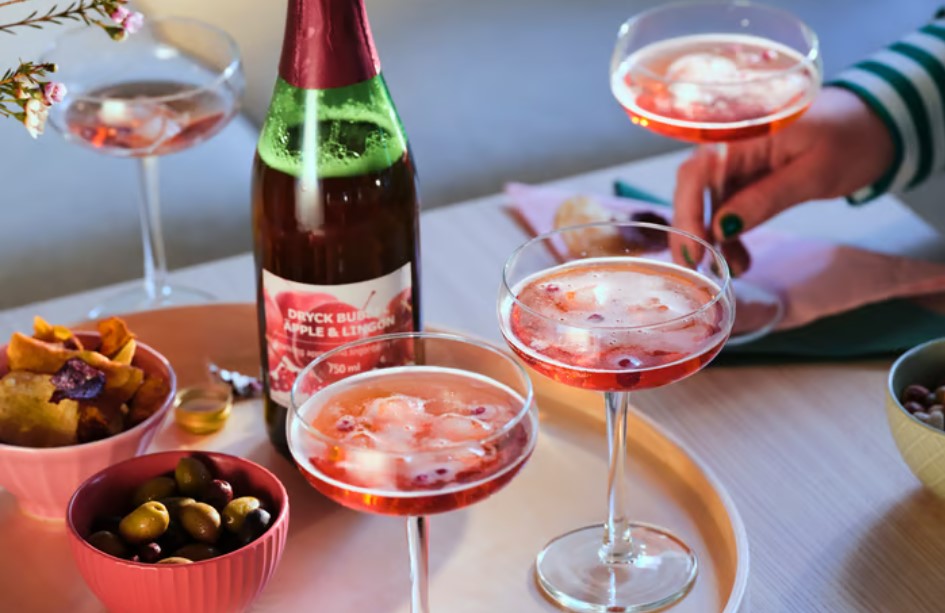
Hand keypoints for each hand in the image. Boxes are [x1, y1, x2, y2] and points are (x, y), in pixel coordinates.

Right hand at [671, 86, 894, 275]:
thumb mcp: (814, 174)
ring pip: (708, 201)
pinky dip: (729, 231)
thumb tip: (721, 228)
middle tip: (703, 269)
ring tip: (737, 268)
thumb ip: (766, 198)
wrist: (873, 125)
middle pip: (694, 187)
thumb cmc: (851, 140)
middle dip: (695, 232)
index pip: (698, 172)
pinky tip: (739, 256)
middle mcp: (730, 141)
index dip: (688, 213)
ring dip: (714, 238)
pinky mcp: (744, 173)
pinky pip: (726, 204)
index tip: (694, 253)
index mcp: (744, 130)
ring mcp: (736, 158)